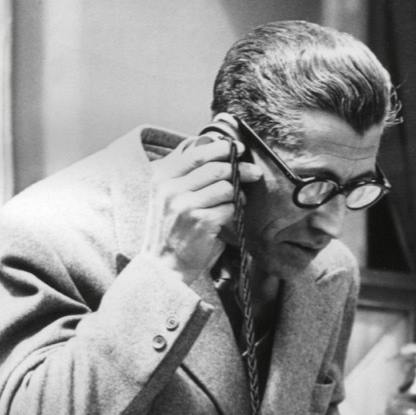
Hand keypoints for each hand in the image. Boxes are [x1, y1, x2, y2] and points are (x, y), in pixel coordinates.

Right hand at [141, 135, 260, 283]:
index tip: (236, 148)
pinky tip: (231, 216)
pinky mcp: (201, 222)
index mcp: (162, 177)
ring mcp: (186, 205)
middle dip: (240, 168)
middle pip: (216, 168)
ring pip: (225, 187)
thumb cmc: (170, 231)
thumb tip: (212, 149)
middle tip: (254, 173)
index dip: (220, 148)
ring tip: (238, 200)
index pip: (196, 153)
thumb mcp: (166, 197)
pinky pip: (229, 208)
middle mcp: (171, 188)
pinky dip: (234, 211)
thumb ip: (183, 174)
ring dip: (238, 193)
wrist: (164, 266)